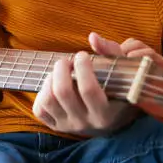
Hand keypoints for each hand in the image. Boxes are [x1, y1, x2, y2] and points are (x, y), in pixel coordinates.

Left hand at [32, 33, 162, 134]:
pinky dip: (42, 93)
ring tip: (59, 71)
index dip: (82, 67)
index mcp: (106, 113)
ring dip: (50, 79)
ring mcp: (69, 126)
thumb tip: (92, 37)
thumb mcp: (122, 72)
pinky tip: (53, 85)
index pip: (89, 90)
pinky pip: (40, 110)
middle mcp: (86, 123)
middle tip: (66, 61)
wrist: (113, 119)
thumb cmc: (118, 89)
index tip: (82, 55)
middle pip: (63, 92)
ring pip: (49, 100)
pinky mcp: (56, 126)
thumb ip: (111, 53)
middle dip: (61, 69)